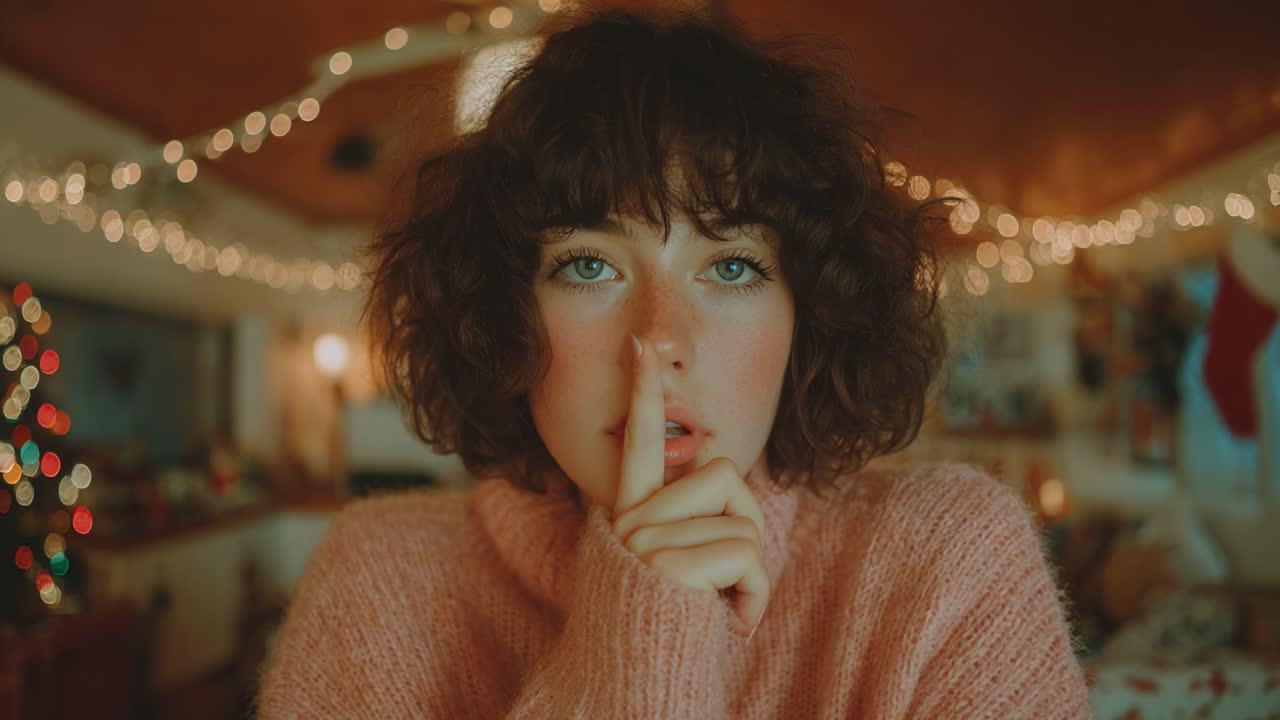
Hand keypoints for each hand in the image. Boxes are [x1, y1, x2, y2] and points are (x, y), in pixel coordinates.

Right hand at [610, 335, 769, 637]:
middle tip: (726, 576)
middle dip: (745, 524)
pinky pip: (746, 554)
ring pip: (741, 516)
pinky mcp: (668, 565)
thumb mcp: (673, 563)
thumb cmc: (669, 627)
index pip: (638, 441)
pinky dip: (755, 594)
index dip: (642, 392)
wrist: (640, 684)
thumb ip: (686, 513)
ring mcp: (645, 541)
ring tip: (722, 601)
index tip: (641, 346)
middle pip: (722, 474)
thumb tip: (711, 452)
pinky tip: (733, 622)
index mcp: (628, 512)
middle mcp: (629, 520)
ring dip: (751, 567)